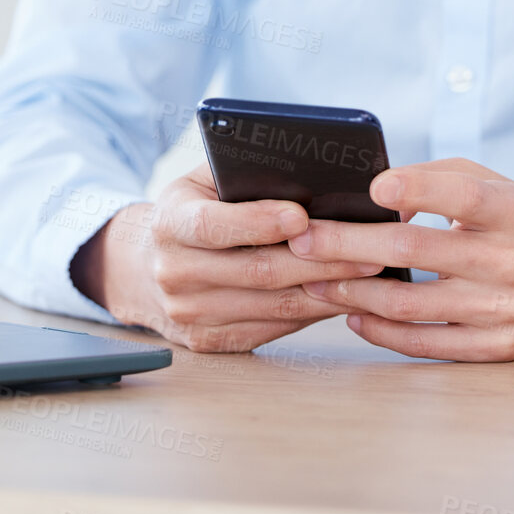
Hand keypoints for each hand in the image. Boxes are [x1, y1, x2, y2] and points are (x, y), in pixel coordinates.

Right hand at [70, 164, 383, 352]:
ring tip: (370, 276)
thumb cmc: (192, 211)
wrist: (143, 267)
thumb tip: (311, 171)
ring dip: (327, 292)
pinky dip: (312, 314)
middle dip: (320, 261)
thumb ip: (243, 173)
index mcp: (169, 223)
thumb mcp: (202, 181)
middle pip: (257, 271)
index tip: (302, 216)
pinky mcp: (209, 342)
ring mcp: (189, 313)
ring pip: (272, 306)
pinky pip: (272, 328)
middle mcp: (174, 272)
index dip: (258, 222)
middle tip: (369, 250)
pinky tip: (343, 298)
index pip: (212, 225)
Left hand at [290, 158, 513, 360]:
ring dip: (352, 294)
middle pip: (415, 252)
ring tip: (313, 281)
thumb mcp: (499, 185)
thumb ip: (440, 180)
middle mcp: (509, 261)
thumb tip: (378, 195)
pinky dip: (382, 332)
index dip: (417, 191)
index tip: (374, 189)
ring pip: (410, 304)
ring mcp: (503, 309)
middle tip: (301, 239)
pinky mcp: (496, 347)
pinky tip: (354, 317)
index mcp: (512, 212)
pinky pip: (426, 343)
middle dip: (347, 245)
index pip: (463, 195)